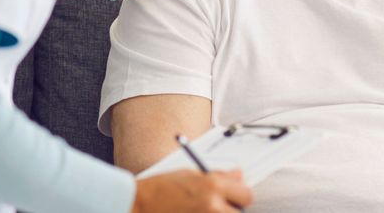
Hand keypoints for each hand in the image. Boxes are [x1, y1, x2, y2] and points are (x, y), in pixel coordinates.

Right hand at [132, 169, 251, 212]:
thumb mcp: (190, 175)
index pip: (246, 195)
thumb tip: (239, 175)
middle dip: (231, 211)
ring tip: (201, 212)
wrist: (137, 207)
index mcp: (212, 186)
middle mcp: (213, 207)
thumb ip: (219, 177)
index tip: (233, 198)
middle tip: (217, 208)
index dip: (239, 196)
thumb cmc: (161, 189)